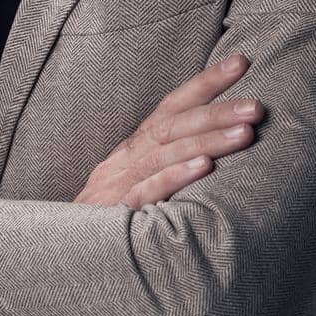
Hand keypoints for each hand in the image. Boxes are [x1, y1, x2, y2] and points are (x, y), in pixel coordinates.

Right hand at [73, 52, 262, 207]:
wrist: (59, 254)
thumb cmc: (107, 220)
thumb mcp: (137, 185)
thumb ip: (167, 168)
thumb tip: (218, 152)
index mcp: (134, 149)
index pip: (172, 106)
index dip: (205, 82)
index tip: (241, 62)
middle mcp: (126, 159)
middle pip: (173, 125)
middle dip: (217, 111)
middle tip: (257, 106)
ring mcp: (118, 185)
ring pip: (165, 153)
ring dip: (208, 140)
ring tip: (245, 132)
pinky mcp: (115, 214)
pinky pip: (146, 191)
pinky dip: (175, 176)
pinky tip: (205, 169)